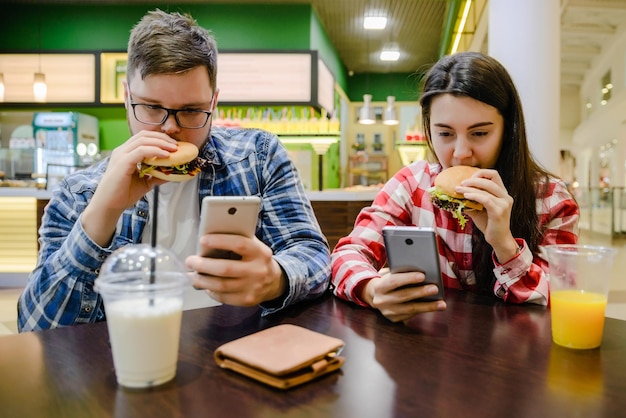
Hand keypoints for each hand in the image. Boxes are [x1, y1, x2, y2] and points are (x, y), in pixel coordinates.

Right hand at [82, 131, 177, 246]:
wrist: (108, 205)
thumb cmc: (123, 194)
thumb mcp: (145, 183)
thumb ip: (156, 176)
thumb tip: (171, 174)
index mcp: (126, 153)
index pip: (143, 138)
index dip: (159, 138)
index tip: (173, 145)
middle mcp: (122, 151)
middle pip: (144, 135)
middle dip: (162, 138)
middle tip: (176, 145)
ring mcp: (121, 155)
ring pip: (143, 140)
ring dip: (161, 143)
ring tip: (174, 149)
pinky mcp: (123, 162)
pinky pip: (141, 151)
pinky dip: (155, 151)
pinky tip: (165, 155)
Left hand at [185, 233, 285, 306]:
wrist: (274, 282)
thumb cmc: (257, 259)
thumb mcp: (254, 246)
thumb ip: (237, 240)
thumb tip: (209, 240)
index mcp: (260, 252)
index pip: (239, 244)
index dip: (220, 241)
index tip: (203, 240)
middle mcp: (257, 270)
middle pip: (226, 268)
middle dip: (203, 265)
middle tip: (190, 261)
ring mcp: (252, 287)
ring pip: (221, 285)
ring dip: (202, 280)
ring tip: (192, 275)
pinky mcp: (246, 300)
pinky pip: (223, 297)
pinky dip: (210, 291)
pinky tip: (205, 285)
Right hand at [362, 268, 446, 322]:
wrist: (375, 296)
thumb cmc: (388, 281)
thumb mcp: (389, 274)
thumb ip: (401, 273)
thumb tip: (422, 270)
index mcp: (379, 286)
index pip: (394, 281)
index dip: (408, 278)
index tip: (423, 276)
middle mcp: (381, 301)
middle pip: (403, 296)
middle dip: (420, 292)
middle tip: (435, 288)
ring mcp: (387, 312)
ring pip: (410, 309)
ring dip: (427, 306)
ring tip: (441, 304)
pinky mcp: (394, 319)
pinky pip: (411, 315)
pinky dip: (423, 310)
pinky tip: (434, 307)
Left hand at [456, 169, 518, 261]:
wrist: (498, 239)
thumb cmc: (488, 224)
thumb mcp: (478, 209)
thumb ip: (471, 200)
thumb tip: (455, 193)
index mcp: (502, 193)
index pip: (494, 175)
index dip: (481, 173)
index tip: (469, 178)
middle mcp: (505, 196)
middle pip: (490, 179)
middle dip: (473, 179)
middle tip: (461, 183)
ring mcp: (504, 203)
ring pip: (486, 189)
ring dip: (470, 188)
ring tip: (458, 190)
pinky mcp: (499, 211)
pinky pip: (485, 199)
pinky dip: (474, 195)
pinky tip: (466, 196)